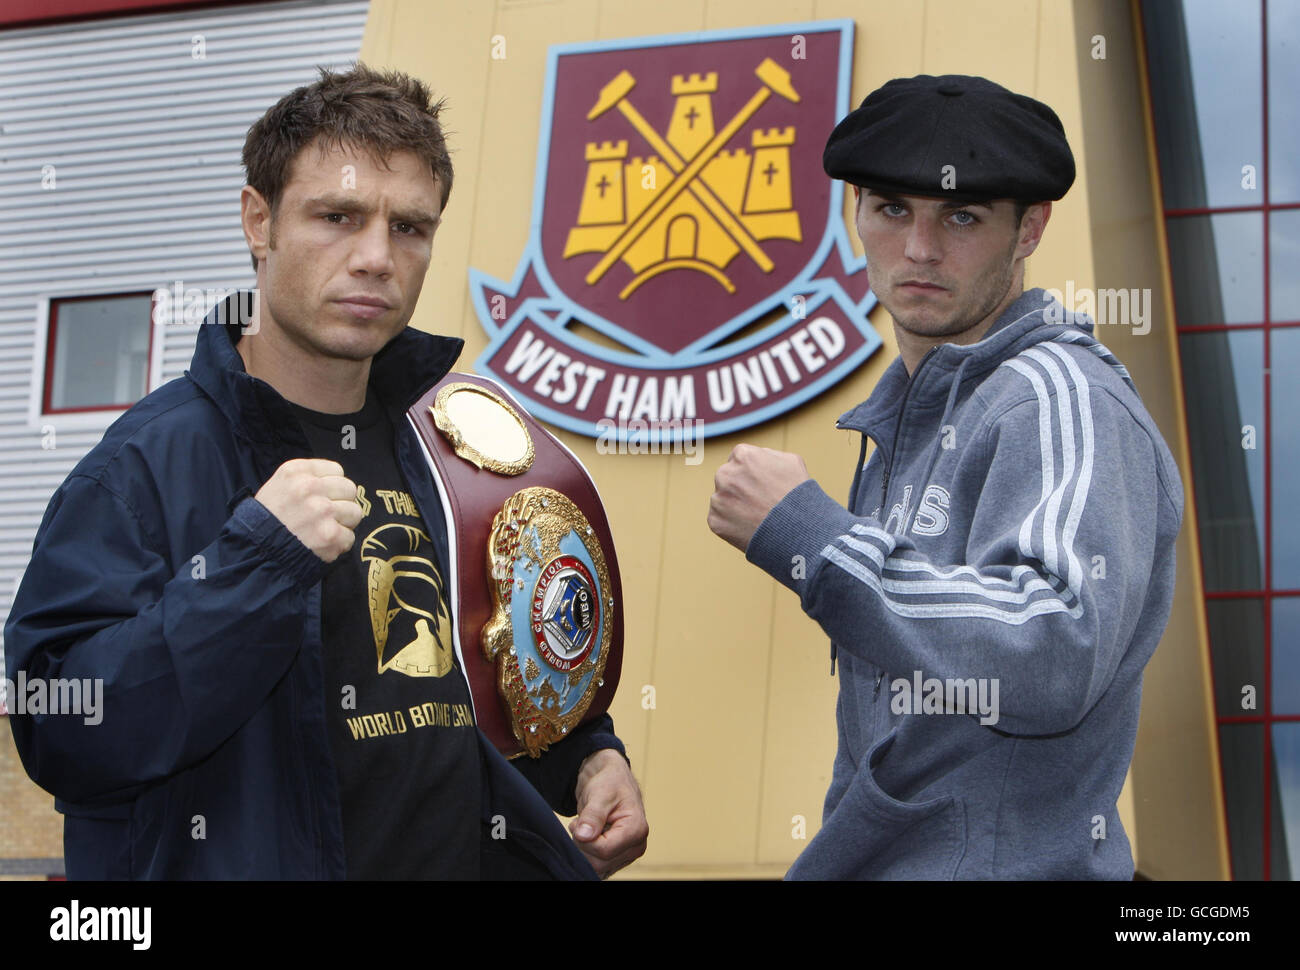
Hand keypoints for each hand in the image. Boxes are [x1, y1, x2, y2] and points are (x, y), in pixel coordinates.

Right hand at [253, 458, 362, 562]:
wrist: (255, 551)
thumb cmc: (268, 519)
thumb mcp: (279, 485)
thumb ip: (307, 478)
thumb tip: (337, 481)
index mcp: (296, 471)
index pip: (337, 470)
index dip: (332, 486)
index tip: (323, 497)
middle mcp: (310, 487)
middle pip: (350, 489)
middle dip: (341, 503)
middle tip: (325, 516)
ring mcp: (322, 511)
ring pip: (355, 512)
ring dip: (343, 524)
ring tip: (323, 530)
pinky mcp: (330, 535)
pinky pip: (350, 537)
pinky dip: (338, 544)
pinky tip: (321, 545)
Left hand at [570, 749, 647, 878]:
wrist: (610, 782)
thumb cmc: (609, 784)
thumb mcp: (600, 794)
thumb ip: (592, 815)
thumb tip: (583, 835)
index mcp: (636, 830)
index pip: (604, 850)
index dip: (584, 840)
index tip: (577, 822)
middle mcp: (635, 846)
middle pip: (599, 863)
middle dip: (583, 845)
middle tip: (580, 824)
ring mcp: (627, 855)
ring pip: (596, 868)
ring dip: (584, 849)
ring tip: (587, 828)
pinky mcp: (617, 859)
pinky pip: (597, 868)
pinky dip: (587, 854)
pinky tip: (590, 837)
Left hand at [707, 444, 809, 551]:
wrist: (795, 531)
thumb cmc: (797, 495)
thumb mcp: (791, 462)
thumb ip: (767, 454)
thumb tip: (756, 455)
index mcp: (742, 456)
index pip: (738, 459)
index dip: (750, 472)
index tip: (759, 484)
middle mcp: (725, 474)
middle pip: (727, 478)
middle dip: (739, 487)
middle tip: (758, 501)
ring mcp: (718, 498)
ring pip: (722, 498)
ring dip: (734, 505)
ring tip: (757, 516)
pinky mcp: (714, 520)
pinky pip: (720, 518)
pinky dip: (732, 523)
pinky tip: (749, 527)